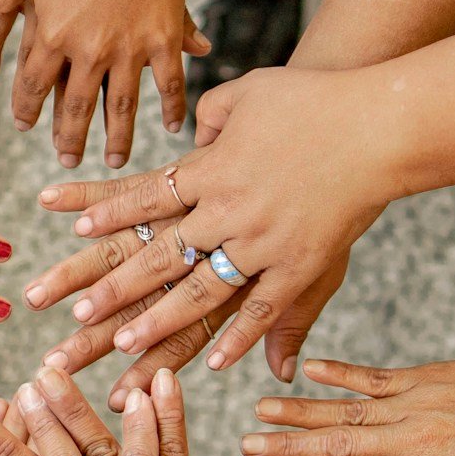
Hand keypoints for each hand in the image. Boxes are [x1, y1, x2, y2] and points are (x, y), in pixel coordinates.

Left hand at [0, 0, 208, 170]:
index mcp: (51, 34)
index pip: (33, 86)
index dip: (28, 110)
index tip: (27, 128)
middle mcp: (87, 51)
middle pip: (76, 107)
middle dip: (70, 138)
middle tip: (67, 161)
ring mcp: (128, 49)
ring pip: (121, 106)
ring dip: (118, 138)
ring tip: (114, 161)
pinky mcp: (162, 40)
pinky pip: (168, 83)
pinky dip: (171, 108)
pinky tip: (171, 127)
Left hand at [30, 64, 388, 383]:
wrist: (378, 121)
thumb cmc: (314, 99)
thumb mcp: (251, 91)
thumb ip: (214, 115)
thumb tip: (196, 135)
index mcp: (212, 168)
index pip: (148, 195)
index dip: (111, 212)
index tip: (76, 231)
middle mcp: (230, 209)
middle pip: (161, 255)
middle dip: (114, 287)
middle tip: (76, 314)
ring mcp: (265, 241)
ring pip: (201, 291)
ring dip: (160, 321)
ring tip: (124, 346)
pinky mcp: (302, 262)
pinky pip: (264, 308)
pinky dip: (240, 337)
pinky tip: (213, 364)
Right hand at [241, 357, 454, 455]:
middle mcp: (418, 444)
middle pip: (337, 453)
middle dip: (286, 453)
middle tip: (243, 453)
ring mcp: (421, 406)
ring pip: (347, 412)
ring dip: (300, 413)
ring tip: (259, 412)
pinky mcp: (432, 377)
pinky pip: (376, 377)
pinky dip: (341, 375)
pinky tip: (310, 372)